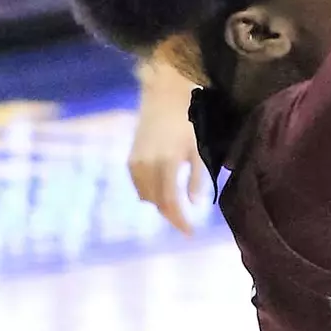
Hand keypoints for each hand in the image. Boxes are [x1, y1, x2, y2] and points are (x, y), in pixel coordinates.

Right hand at [128, 94, 206, 235]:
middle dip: (171, 216)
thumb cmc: (189, 120)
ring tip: (176, 210)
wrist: (163, 96)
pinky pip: (139, 185)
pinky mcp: (130, 159)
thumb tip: (194, 204)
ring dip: (160, 205)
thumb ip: (197, 177)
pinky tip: (161, 193)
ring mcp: (135, 163)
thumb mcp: (199, 148)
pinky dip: (150, 193)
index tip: (190, 233)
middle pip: (157, 203)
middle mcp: (147, 166)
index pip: (171, 202)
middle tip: (185, 224)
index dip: (180, 221)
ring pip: (146, 196)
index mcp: (167, 164)